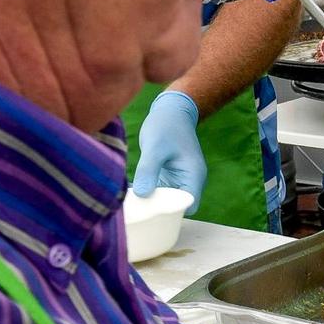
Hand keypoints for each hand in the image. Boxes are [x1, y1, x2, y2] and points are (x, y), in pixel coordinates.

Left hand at [132, 90, 206, 204]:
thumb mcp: (155, 147)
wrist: (170, 111)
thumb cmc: (166, 126)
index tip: (150, 212)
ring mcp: (177, 180)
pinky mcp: (166, 177)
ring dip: (150, 204)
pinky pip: (158, 192)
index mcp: (193, 175)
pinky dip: (146, 195)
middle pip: (177, 207)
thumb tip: (141, 195)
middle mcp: (188, 181)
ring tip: (129, 206)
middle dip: (159, 211)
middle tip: (135, 212)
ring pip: (166, 201)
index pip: (188, 205)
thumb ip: (149, 170)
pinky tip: (129, 195)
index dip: (172, 212)